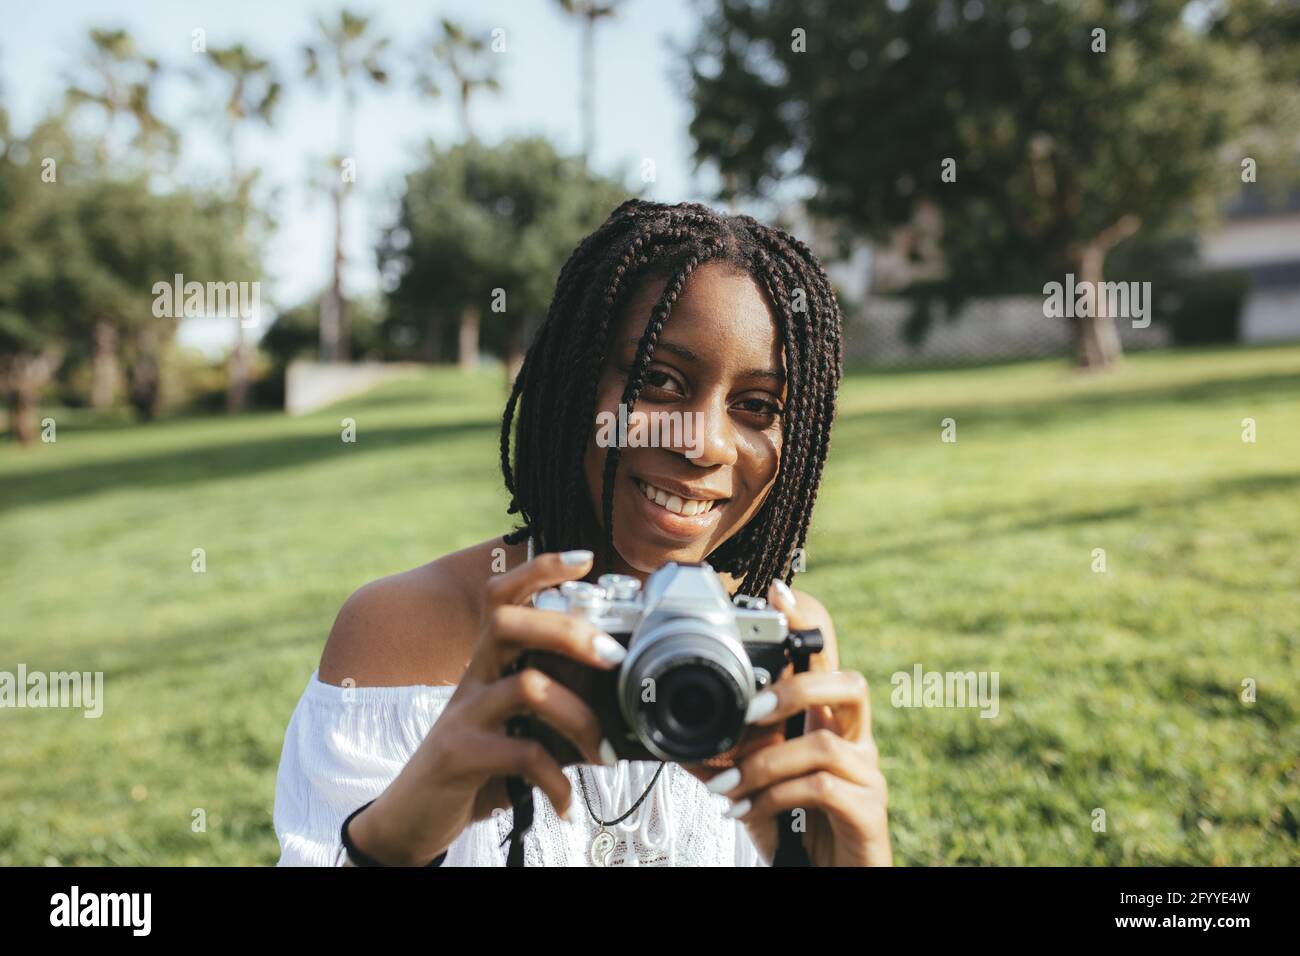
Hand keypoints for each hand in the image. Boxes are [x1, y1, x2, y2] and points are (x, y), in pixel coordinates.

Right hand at [347, 549, 620, 864]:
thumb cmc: (479, 765)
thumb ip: (554, 704)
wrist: (413, 818)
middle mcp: (472, 677)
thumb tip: (618, 699)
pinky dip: (557, 780)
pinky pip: (523, 753)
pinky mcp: (459, 755)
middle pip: (509, 623)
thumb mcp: (515, 725)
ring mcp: (463, 714)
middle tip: (614, 656)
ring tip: (604, 753)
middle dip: (569, 630)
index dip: (539, 569)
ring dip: (580, 719)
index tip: (584, 558)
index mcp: (488, 662)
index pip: (502, 595)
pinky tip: (567, 803)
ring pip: (526, 686)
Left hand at [690, 581, 891, 866]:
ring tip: (727, 788)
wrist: (831, 880)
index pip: (829, 657)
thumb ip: (726, 757)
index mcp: (827, 720)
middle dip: (796, 689)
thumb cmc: (797, 826)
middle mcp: (855, 738)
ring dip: (765, 763)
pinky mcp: (867, 810)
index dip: (810, 620)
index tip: (779, 589)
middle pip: (850, 684)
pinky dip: (775, 796)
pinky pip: (822, 787)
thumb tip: (676, 738)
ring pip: (825, 743)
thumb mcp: (755, 783)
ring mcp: (867, 773)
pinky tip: (746, 811)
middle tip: (750, 712)